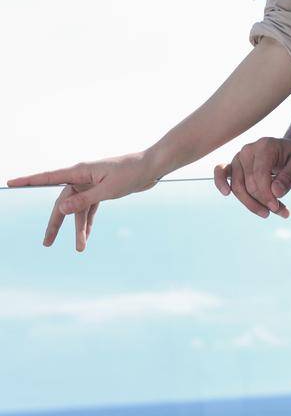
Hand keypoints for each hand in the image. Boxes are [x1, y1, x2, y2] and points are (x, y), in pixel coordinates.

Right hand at [5, 152, 158, 251]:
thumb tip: (60, 207)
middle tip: (46, 244)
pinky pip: (89, 209)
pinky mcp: (101, 191)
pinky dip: (88, 223)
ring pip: (78, 209)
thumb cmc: (131, 173)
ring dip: (78, 228)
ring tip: (80, 249)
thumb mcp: (107, 189)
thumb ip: (83, 200)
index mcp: (80, 171)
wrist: (152, 167)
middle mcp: (82, 177)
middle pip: (62, 202)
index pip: (49, 178)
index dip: (29, 181)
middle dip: (56, 223)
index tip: (11, 182)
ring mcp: (92, 184)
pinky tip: (85, 238)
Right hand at [214, 136, 290, 218]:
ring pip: (238, 186)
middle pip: (249, 184)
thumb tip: (275, 193)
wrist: (286, 150)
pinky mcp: (233, 165)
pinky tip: (226, 193)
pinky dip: (220, 182)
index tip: (276, 207)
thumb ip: (288, 177)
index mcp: (265, 146)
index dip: (267, 195)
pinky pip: (221, 172)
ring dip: (250, 203)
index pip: (260, 175)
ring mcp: (239, 157)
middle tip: (279, 211)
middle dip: (263, 202)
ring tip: (266, 213)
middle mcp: (249, 149)